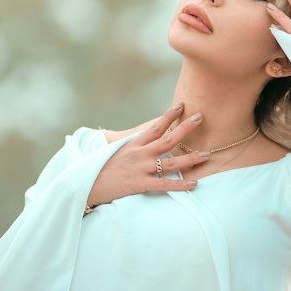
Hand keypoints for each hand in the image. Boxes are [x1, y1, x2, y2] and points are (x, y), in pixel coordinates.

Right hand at [86, 104, 210, 207]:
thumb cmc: (97, 168)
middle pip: (168, 139)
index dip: (169, 116)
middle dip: (186, 128)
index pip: (155, 127)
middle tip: (200, 117)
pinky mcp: (140, 184)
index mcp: (133, 144)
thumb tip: (141, 141)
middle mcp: (139, 153)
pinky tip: (194, 183)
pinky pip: (165, 185)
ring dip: (191, 158)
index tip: (182, 105)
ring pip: (171, 162)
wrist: (83, 184)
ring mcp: (141, 168)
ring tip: (207, 154)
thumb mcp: (112, 151)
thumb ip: (128, 146)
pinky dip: (181, 184)